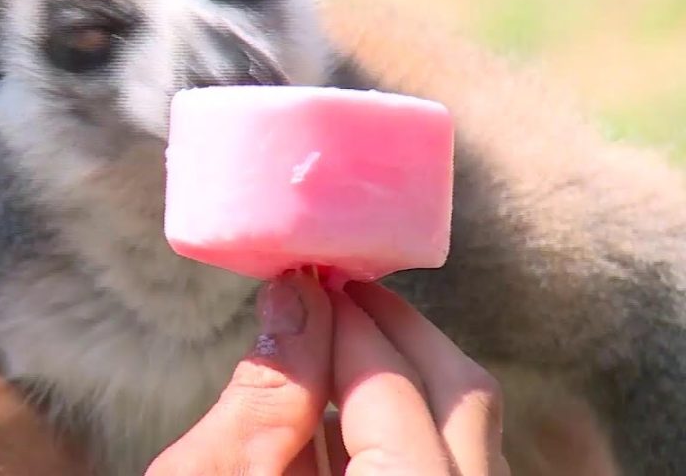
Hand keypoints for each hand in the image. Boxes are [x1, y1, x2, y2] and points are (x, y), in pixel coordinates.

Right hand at [147, 273, 509, 474]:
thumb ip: (261, 396)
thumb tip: (296, 293)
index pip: (396, 391)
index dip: (353, 321)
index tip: (314, 278)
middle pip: (464, 402)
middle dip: (401, 332)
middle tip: (339, 292)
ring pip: (474, 438)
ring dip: (412, 378)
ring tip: (342, 341)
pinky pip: (452, 468)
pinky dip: (411, 430)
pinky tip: (350, 415)